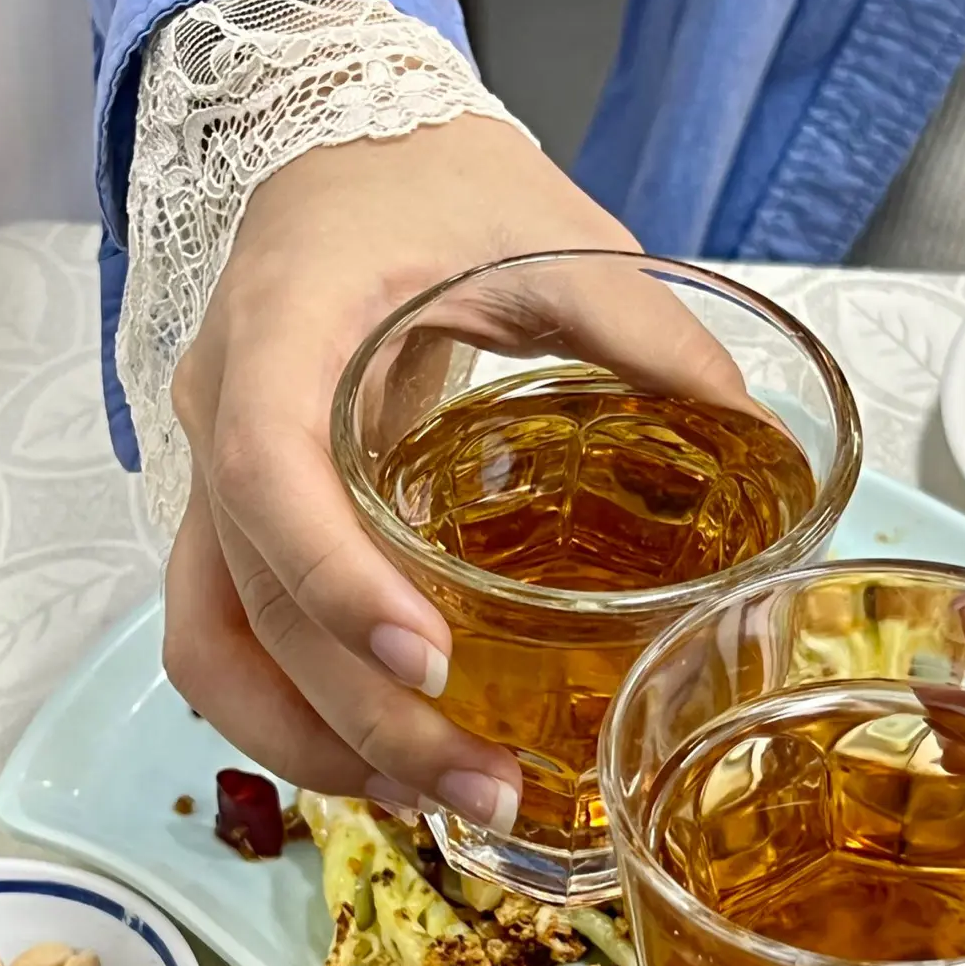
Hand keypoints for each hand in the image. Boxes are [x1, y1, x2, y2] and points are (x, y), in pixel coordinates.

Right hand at [165, 116, 750, 827]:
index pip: (266, 468)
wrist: (345, 165)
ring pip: (213, 648)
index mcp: (281, 326)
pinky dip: (294, 717)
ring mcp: (213, 476)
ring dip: (313, 742)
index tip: (433, 664)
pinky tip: (385, 755)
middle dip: (363, 717)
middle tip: (484, 787)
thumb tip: (751, 433)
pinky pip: (227, 643)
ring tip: (435, 800)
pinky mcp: (238, 523)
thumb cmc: (429, 184)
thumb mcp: (544, 231)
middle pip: (254, 601)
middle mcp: (221, 414)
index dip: (336, 580)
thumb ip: (640, 325)